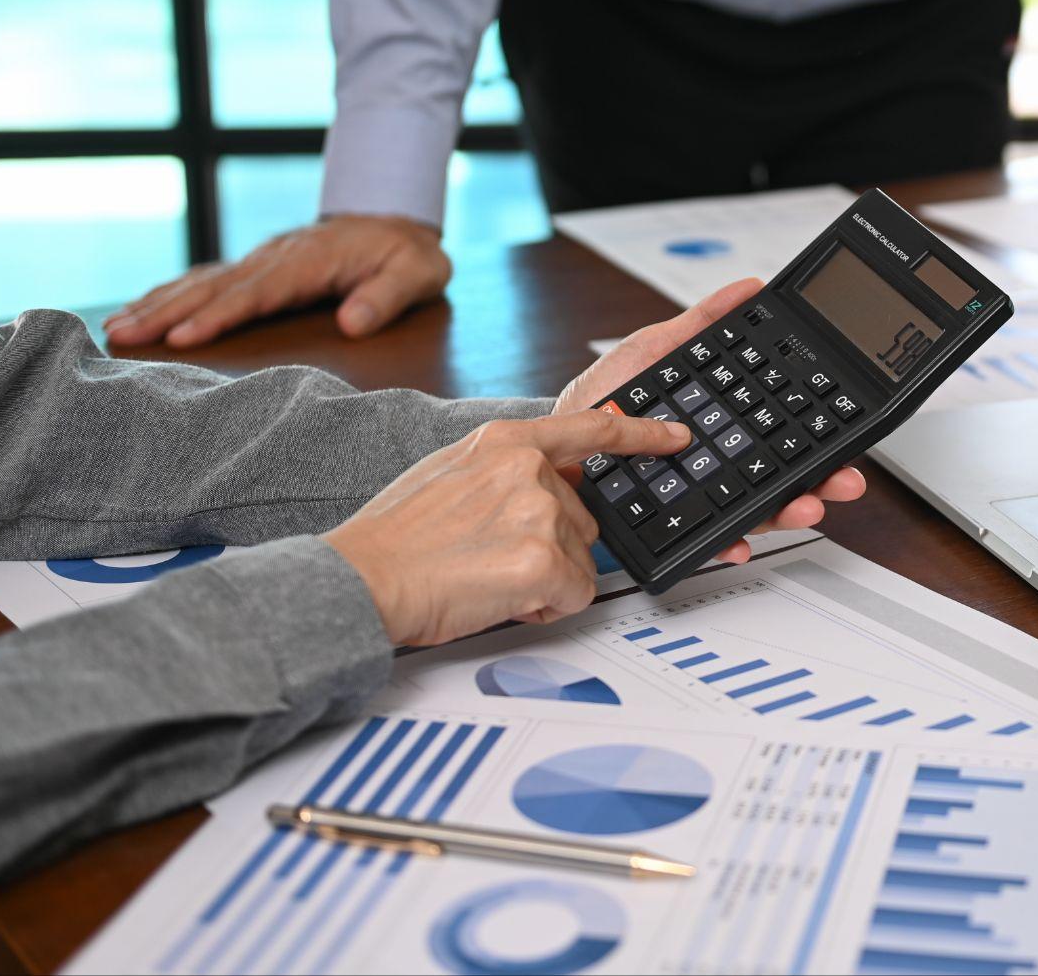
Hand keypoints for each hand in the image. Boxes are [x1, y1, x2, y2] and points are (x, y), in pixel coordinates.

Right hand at [105, 214, 451, 348]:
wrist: (393, 218)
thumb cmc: (407, 254)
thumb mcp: (417, 272)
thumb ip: (387, 297)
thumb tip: (352, 324)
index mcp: (310, 260)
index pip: (258, 291)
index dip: (220, 314)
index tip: (183, 337)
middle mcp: (275, 257)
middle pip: (214, 286)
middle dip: (166, 311)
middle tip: (121, 336)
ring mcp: (261, 260)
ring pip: (201, 281)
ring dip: (157, 304)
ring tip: (114, 329)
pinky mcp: (256, 267)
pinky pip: (207, 281)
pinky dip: (170, 295)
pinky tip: (140, 312)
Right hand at [326, 410, 691, 646]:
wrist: (362, 579)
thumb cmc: (396, 539)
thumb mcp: (451, 472)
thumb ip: (504, 470)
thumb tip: (541, 485)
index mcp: (504, 441)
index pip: (591, 429)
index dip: (641, 435)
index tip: (675, 438)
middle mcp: (528, 469)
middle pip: (583, 519)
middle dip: (552, 547)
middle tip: (493, 558)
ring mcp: (538, 513)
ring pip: (580, 561)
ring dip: (545, 580)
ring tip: (486, 577)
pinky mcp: (542, 561)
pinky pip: (575, 595)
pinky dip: (544, 608)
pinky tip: (499, 597)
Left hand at [556, 277, 867, 563]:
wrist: (549, 444)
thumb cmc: (598, 399)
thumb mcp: (654, 351)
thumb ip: (702, 322)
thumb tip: (749, 287)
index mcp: (721, 422)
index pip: (781, 431)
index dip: (817, 436)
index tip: (845, 437)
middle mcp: (716, 463)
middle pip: (782, 475)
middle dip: (821, 480)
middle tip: (842, 479)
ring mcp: (694, 496)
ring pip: (755, 510)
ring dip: (788, 511)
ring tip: (805, 505)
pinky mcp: (667, 526)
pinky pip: (703, 541)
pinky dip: (726, 544)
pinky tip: (739, 541)